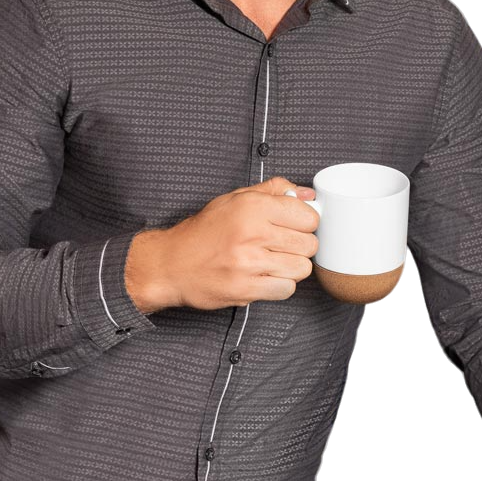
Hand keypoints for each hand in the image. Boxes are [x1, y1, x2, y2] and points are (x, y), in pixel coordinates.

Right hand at [124, 176, 318, 312]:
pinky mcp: (246, 289)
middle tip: (283, 244)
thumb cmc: (204, 231)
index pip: (308, 216)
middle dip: (301, 245)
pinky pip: (287, 289)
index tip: (295, 225)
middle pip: (309, 244)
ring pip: (302, 268)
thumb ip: (273, 191)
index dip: (305, 222)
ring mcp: (250, 263)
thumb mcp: (235, 199)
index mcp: (252, 207)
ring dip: (292, 266)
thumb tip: (308, 194)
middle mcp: (253, 233)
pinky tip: (266, 276)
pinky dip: (281, 285)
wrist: (171, 264)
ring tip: (274, 261)